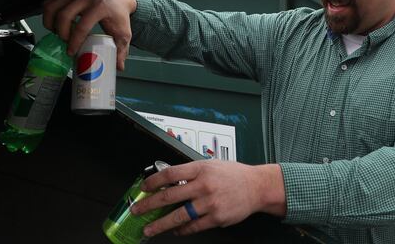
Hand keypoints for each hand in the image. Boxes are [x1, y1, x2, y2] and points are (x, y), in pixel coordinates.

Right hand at [41, 0, 136, 69]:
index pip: (82, 26)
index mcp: (100, 7)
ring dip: (50, 23)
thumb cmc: (118, 15)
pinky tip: (55, 23)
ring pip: (53, 7)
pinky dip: (48, 14)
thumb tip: (118, 67)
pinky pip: (50, 2)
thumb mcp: (123, 33)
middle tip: (65, 42)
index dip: (74, 41)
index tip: (71, 51)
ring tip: (58, 33)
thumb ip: (121, 50)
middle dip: (61, 33)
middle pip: (64, 15)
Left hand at [130, 160, 286, 236]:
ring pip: (179, 216)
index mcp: (201, 169)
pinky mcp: (216, 217)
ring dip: (161, 224)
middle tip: (137, 210)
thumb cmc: (234, 175)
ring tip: (149, 229)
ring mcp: (210, 203)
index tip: (143, 187)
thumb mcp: (212, 165)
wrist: (257, 186)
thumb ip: (192, 172)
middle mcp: (204, 185)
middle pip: (169, 196)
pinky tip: (176, 230)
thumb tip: (169, 181)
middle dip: (149, 205)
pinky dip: (182, 230)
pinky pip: (193, 226)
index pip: (170, 174)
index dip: (153, 181)